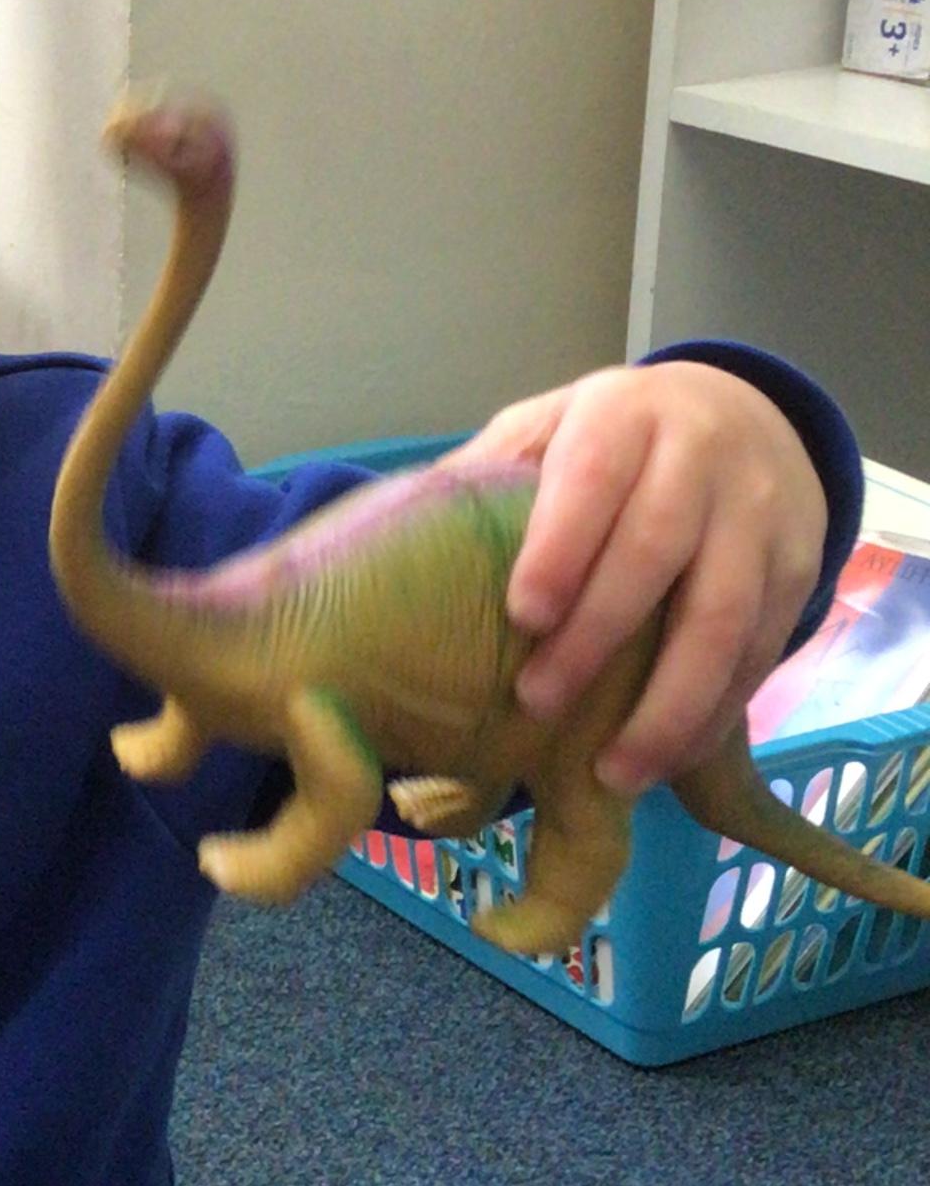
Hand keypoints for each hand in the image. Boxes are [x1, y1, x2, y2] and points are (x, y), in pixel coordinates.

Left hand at [459, 363, 826, 794]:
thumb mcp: (548, 428)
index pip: (595, 477)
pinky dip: (715, 713)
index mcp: (623, 416)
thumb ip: (487, 474)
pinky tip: (667, 757)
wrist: (745, 414)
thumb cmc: (613, 438)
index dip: (561, 548)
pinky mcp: (797, 569)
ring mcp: (758, 515)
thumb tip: (389, 538)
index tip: (522, 616)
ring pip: (722, 616)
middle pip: (657, 551)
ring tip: (615, 771)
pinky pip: (760, 650)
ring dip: (669, 704)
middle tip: (537, 704)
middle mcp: (701, 457)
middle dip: (597, 637)